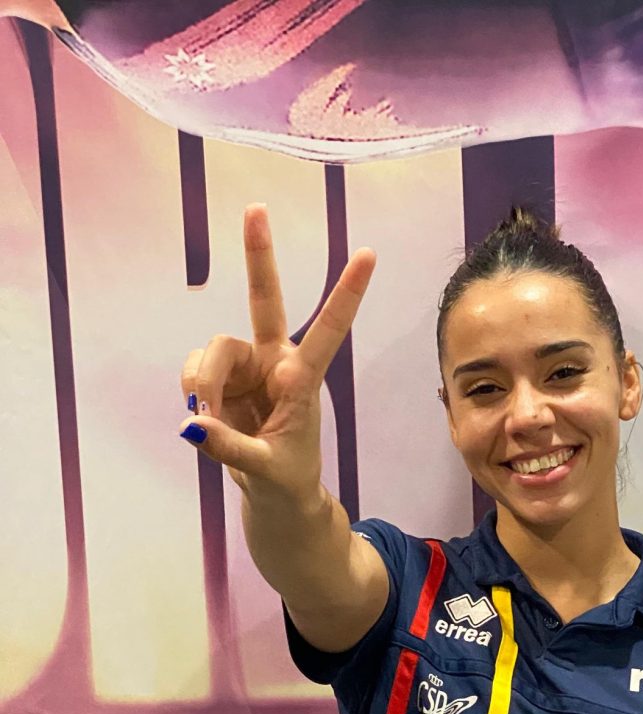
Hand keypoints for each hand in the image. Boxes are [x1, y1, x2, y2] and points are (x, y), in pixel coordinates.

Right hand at [179, 205, 374, 499]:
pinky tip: (202, 416)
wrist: (275, 494)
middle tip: (256, 208)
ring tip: (207, 418)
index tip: (368, 254)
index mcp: (303, 380)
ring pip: (213, 349)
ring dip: (202, 382)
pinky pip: (195, 370)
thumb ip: (229, 449)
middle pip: (264, 300)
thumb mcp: (266, 472)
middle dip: (258, 256)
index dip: (345, 294)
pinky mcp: (221, 378)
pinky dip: (192, 392)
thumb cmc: (286, 480)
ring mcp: (246, 366)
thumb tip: (191, 426)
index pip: (328, 331)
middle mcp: (275, 362)